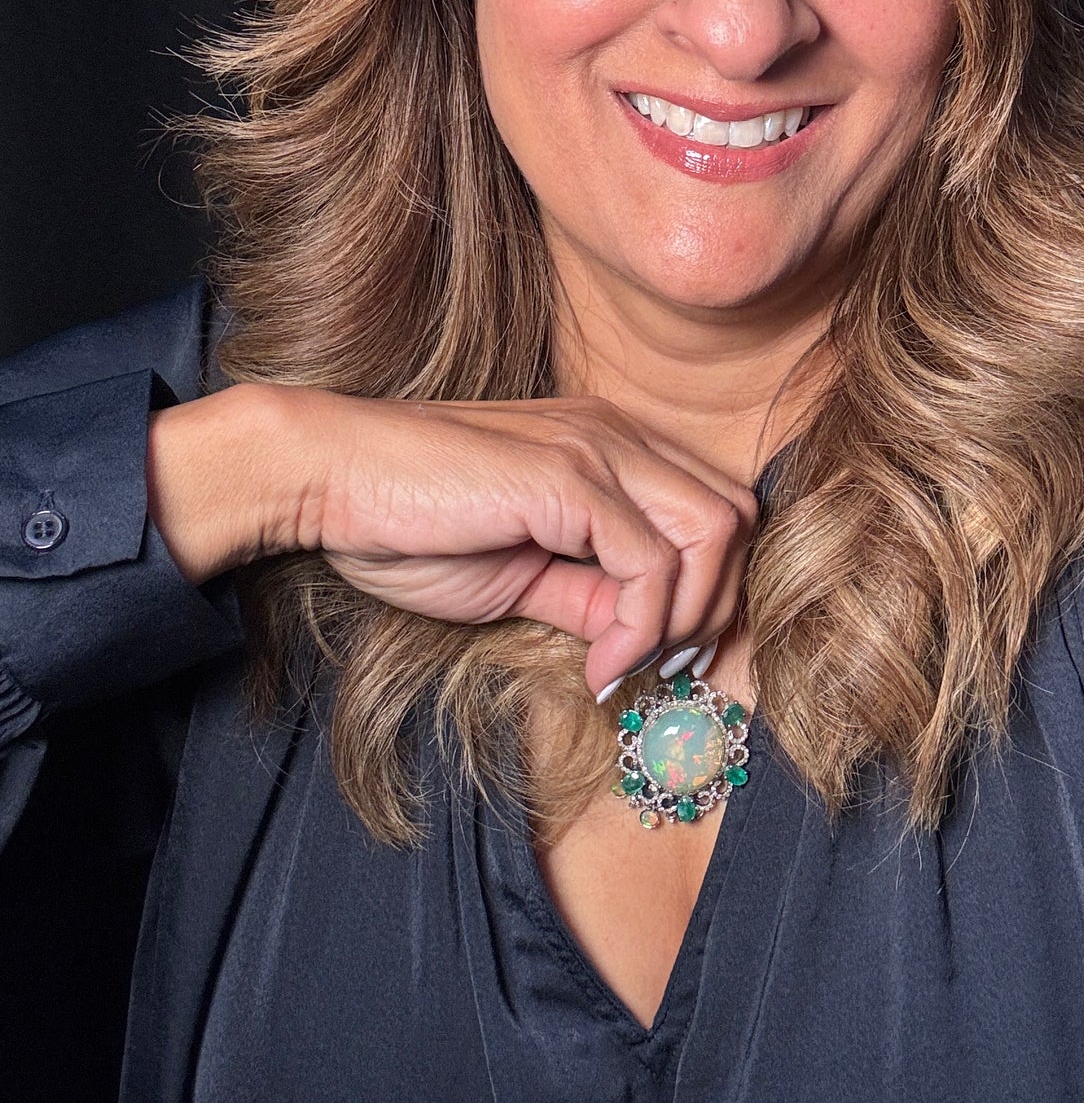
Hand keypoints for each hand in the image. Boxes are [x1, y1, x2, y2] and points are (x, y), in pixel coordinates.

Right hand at [148, 384, 756, 698]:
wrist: (330, 478)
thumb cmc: (409, 522)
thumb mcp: (520, 574)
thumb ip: (586, 596)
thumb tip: (640, 640)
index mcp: (610, 446)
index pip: (714, 509)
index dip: (710, 589)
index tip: (668, 658)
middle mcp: (618, 435)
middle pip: (735, 516)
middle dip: (716, 604)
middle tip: (663, 667)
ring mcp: (598, 448)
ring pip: (714, 532)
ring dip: (686, 618)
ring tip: (625, 665)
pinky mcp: (570, 478)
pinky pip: (652, 563)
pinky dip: (640, 629)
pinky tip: (596, 664)